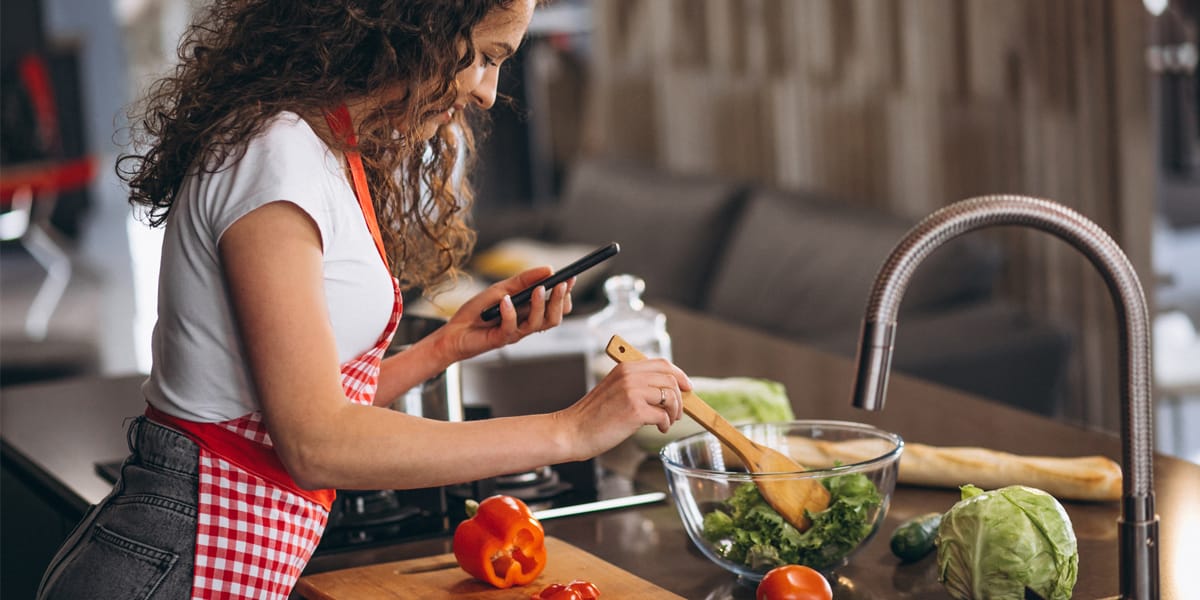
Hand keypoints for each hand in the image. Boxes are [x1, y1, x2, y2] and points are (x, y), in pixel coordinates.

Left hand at [433, 266, 575, 361]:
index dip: (565, 293)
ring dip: (541, 305)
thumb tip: (548, 269)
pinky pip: (512, 327)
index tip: (571, 277)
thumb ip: (523, 280)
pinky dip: (510, 312)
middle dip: (560, 301)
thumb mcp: (501, 289)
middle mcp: (526, 324)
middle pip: (554, 318)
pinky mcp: (500, 340)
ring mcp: (515, 333)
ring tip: (539, 290)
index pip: (556, 306)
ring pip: (539, 324)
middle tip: (560, 285)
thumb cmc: (477, 312)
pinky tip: (505, 301)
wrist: (453, 331)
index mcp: (529, 312)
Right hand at [556, 359, 690, 460]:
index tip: (687, 387)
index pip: (663, 364)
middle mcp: (630, 376)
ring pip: (671, 396)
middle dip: (680, 398)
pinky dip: (665, 424)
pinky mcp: (635, 411)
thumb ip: (637, 384)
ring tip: (667, 421)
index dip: (680, 375)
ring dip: (675, 411)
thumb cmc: (593, 416)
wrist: (573, 431)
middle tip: (676, 412)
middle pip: (671, 379)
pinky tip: (658, 429)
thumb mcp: (614, 389)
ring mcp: (632, 392)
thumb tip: (667, 389)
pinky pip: (663, 415)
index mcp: (625, 368)